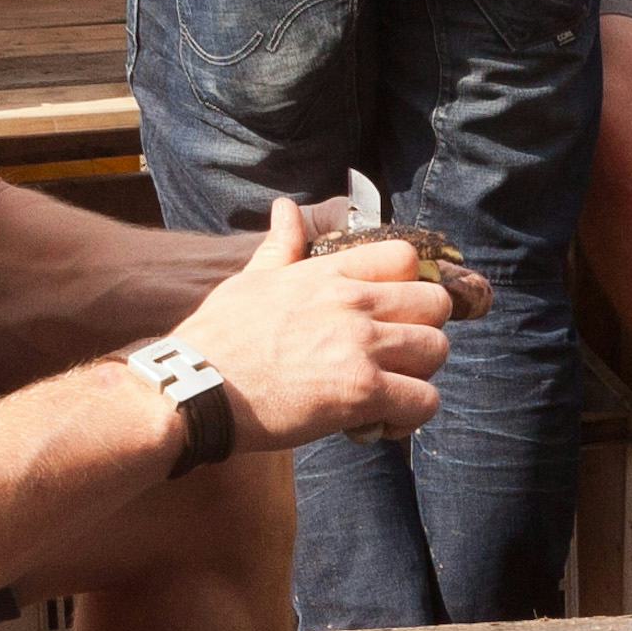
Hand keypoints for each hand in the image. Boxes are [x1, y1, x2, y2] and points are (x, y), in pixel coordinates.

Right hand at [186, 196, 449, 448]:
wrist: (195, 388)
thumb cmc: (217, 338)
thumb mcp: (250, 279)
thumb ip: (281, 247)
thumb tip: (285, 209)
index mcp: (328, 274)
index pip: (406, 258)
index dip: (410, 287)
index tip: (394, 313)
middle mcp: (352, 303)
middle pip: (435, 304)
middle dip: (422, 331)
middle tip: (396, 357)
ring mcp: (360, 346)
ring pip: (436, 351)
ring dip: (419, 375)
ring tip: (390, 391)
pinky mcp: (362, 392)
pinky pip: (424, 401)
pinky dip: (411, 415)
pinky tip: (383, 421)